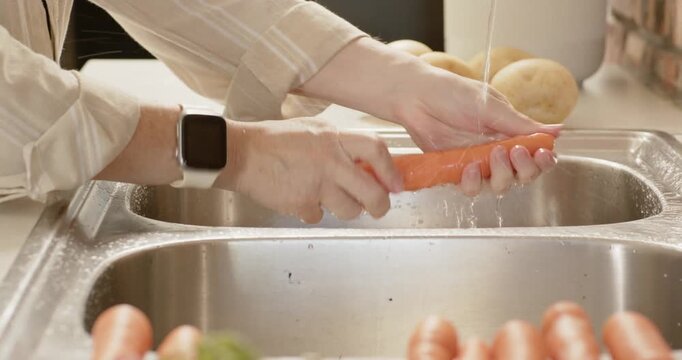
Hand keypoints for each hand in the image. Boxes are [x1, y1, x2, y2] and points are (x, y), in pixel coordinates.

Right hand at [215, 118, 401, 222]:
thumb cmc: (275, 141)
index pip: (376, 151)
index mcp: (334, 139)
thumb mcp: (314, 131)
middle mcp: (330, 162)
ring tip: (330, 197)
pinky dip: (314, 212)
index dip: (391, 170)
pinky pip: (320, 216)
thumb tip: (366, 165)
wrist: (242, 154)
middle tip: (378, 206)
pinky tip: (302, 198)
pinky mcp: (301, 204)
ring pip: (350, 210)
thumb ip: (339, 145)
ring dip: (345, 209)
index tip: (396, 184)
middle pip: (372, 192)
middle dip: (380, 205)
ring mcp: (316, 185)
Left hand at [394, 66, 559, 194]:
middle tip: (515, 152)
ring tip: (494, 154)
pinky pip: (471, 188)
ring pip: (499, 186)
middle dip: (524, 169)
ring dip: (502, 175)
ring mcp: (476, 162)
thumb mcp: (491, 106)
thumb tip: (558, 130)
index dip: (543, 161)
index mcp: (509, 132)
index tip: (543, 155)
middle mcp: (496, 150)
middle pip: (522, 175)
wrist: (417, 97)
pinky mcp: (456, 171)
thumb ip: (521, 124)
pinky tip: (469, 167)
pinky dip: (473, 183)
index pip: (535, 155)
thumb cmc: (452, 93)